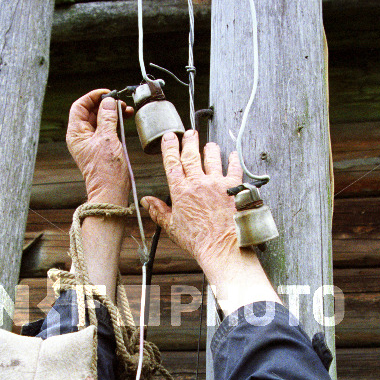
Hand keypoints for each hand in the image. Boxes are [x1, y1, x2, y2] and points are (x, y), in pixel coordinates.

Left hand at [66, 89, 134, 203]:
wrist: (111, 191)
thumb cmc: (106, 170)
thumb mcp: (107, 139)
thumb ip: (107, 117)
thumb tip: (109, 101)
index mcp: (76, 134)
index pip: (80, 106)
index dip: (92, 97)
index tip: (107, 93)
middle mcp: (82, 136)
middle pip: (91, 111)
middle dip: (105, 104)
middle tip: (120, 103)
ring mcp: (92, 142)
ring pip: (101, 119)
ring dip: (113, 113)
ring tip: (126, 110)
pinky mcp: (102, 147)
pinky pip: (107, 129)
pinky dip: (116, 122)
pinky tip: (125, 119)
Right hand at [143, 130, 280, 314]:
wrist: (222, 247)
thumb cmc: (198, 240)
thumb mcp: (172, 227)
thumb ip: (158, 211)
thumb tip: (146, 201)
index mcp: (181, 191)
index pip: (172, 162)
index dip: (170, 147)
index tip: (169, 137)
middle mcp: (198, 182)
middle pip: (191, 154)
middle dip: (189, 140)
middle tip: (189, 132)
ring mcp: (217, 183)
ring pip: (212, 157)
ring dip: (210, 148)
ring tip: (209, 143)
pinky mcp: (233, 187)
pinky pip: (234, 167)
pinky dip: (233, 159)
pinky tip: (232, 154)